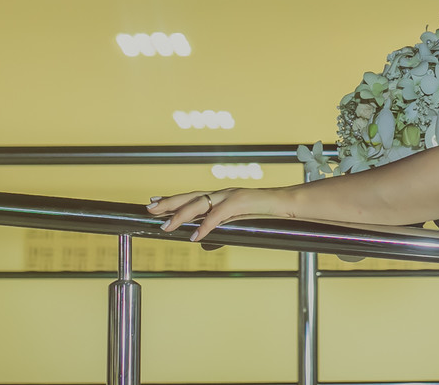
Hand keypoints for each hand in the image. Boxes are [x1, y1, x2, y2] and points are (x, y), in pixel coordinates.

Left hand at [146, 187, 285, 241]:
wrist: (289, 205)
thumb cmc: (265, 214)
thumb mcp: (239, 224)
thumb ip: (220, 231)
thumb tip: (202, 244)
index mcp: (220, 197)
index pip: (192, 197)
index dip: (172, 200)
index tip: (153, 202)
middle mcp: (222, 193)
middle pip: (190, 196)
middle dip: (168, 202)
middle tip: (149, 208)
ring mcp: (231, 195)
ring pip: (200, 203)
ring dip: (181, 215)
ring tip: (166, 226)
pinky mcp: (241, 201)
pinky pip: (218, 215)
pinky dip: (206, 225)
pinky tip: (195, 236)